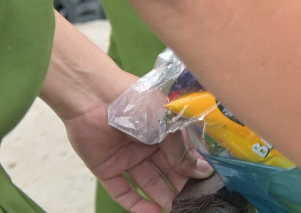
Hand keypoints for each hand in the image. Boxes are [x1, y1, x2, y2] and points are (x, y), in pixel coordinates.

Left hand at [61, 89, 211, 212]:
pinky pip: (122, 189)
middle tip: (190, 201)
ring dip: (160, 197)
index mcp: (166, 129)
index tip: (206, 184)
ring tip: (173, 210)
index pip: (184, 154)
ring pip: (148, 182)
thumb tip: (203, 172)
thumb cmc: (137, 103)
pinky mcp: (107, 168)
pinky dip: (135, 203)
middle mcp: (149, 144)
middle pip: (167, 170)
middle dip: (179, 186)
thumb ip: (181, 152)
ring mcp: (128, 157)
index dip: (193, 169)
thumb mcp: (166, 125)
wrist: (94, 97)